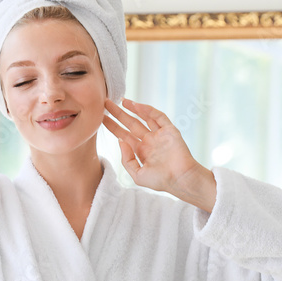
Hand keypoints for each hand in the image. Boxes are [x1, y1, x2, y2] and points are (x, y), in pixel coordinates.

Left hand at [102, 98, 216, 211]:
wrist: (181, 179)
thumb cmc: (161, 181)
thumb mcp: (137, 174)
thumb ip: (126, 159)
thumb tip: (119, 140)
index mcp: (141, 151)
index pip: (123, 135)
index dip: (112, 126)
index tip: (100, 118)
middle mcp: (149, 141)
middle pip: (130, 123)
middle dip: (118, 114)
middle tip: (105, 103)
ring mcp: (159, 135)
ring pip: (143, 117)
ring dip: (132, 108)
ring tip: (120, 100)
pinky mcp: (170, 130)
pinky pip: (158, 116)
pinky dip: (147, 110)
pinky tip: (136, 105)